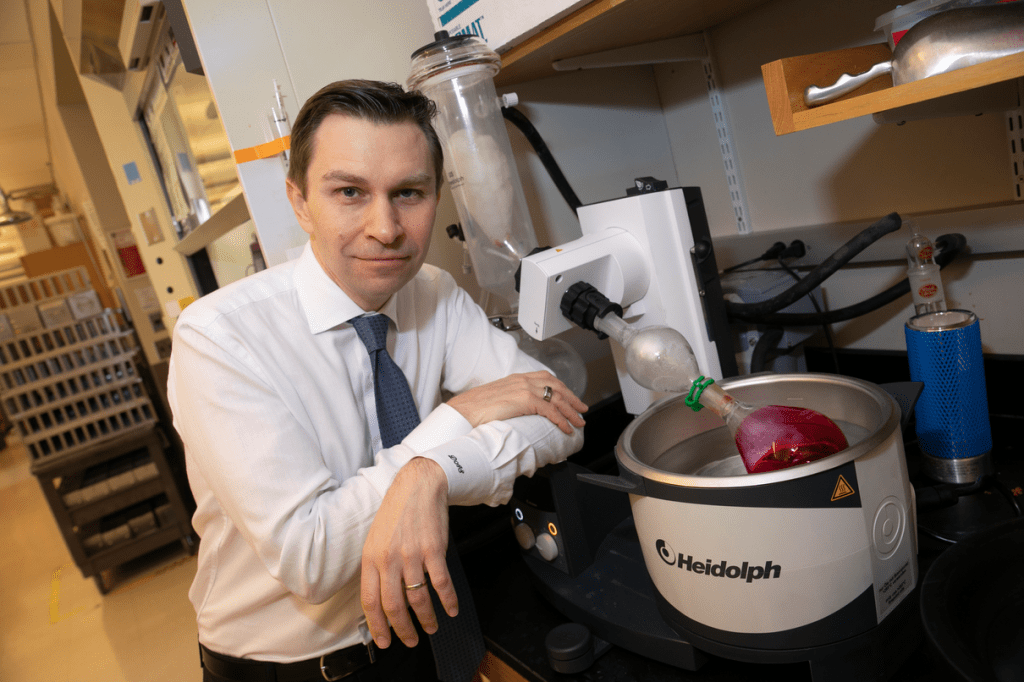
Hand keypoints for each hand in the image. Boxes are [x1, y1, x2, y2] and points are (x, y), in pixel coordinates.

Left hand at [360, 457, 455, 648]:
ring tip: (431, 627)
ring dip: (426, 619)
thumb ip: (378, 568)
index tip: (385, 641)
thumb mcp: (376, 540)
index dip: (377, 626)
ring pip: (418, 599)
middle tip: (411, 640)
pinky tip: (451, 609)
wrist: (417, 486)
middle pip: (394, 606)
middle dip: (403, 630)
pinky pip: (441, 583)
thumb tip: (383, 599)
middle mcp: (389, 559)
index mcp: (371, 558)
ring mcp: (412, 555)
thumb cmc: (397, 513)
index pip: (371, 601)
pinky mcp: (433, 550)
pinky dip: (447, 601)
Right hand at [446, 371, 586, 433]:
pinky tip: (566, 428)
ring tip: (579, 421)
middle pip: (557, 386)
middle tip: (582, 409)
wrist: (463, 411)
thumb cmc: (474, 408)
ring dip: (571, 411)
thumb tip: (517, 413)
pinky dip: (561, 419)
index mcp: (516, 378)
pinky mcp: (525, 400)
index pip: (546, 378)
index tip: (569, 397)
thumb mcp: (496, 400)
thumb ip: (510, 401)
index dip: (561, 387)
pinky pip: (550, 410)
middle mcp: (523, 380)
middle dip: (572, 398)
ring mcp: (525, 389)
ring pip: (557, 398)